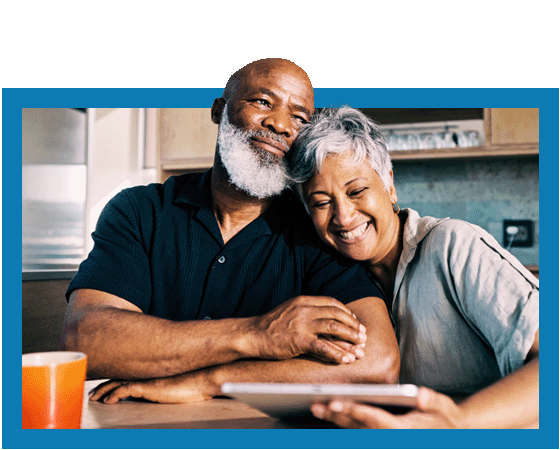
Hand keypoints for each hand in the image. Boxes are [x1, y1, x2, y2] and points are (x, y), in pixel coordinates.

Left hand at [89, 371, 217, 403]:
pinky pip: (124, 391)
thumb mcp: (176, 384)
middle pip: (118, 377)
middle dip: (103, 385)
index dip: (113, 380)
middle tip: (93, 393)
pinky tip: (107, 401)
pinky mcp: (147, 387)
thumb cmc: (195, 382)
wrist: (203, 379)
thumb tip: (163, 390)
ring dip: (103, 391)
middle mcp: (146, 373)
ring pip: (117, 383)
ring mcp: (146, 379)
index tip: (103, 387)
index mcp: (151, 372)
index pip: (127, 374)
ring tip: (94, 398)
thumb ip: (165, 385)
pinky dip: (113, 395)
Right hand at [251, 296, 366, 363]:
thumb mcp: (289, 310)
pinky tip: (345, 360)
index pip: (332, 303)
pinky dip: (337, 354)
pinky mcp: (298, 340)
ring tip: (360, 348)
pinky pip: (323, 347)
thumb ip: (306, 311)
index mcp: (303, 300)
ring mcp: (302, 324)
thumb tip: (325, 319)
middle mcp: (304, 309)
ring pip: (334, 328)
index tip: (355, 321)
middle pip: (337, 314)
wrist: (251, 334)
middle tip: (363, 336)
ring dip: (350, 338)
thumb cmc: (270, 325)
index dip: (346, 312)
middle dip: (353, 326)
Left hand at [311, 387, 462, 428]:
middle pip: (358, 427)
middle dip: (336, 416)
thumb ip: (432, 401)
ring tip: (316, 408)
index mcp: (402, 430)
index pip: (373, 419)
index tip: (335, 402)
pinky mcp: (382, 439)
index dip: (353, 410)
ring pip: (355, 432)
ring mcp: (385, 441)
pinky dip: (344, 425)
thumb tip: (421, 395)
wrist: (451, 435)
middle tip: (316, 405)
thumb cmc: (446, 420)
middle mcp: (390, 438)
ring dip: (335, 421)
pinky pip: (359, 433)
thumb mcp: (444, 408)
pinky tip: (331, 415)